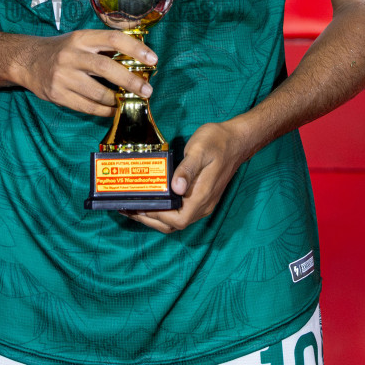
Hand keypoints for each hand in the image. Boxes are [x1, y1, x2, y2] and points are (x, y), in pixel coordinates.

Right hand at [10, 29, 156, 116]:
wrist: (27, 60)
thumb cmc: (62, 49)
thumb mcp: (80, 40)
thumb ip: (104, 47)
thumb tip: (138, 60)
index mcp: (81, 38)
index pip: (113, 39)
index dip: (135, 48)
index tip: (153, 60)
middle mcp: (71, 55)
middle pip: (106, 67)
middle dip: (130, 81)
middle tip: (147, 90)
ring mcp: (62, 76)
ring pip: (97, 92)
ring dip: (117, 99)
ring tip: (126, 100)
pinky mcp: (57, 94)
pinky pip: (86, 106)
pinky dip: (104, 110)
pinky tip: (112, 109)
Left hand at [127, 121, 251, 233]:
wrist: (236, 140)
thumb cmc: (217, 142)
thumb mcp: (199, 150)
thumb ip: (187, 169)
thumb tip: (176, 187)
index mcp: (202, 196)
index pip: (178, 219)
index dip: (157, 217)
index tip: (139, 207)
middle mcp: (203, 205)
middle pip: (174, 225)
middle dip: (150, 220)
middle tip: (128, 209)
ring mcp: (203, 203)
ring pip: (177, 220)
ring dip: (156, 218)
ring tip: (135, 207)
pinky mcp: (200, 197)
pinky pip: (180, 212)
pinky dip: (164, 211)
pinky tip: (153, 201)